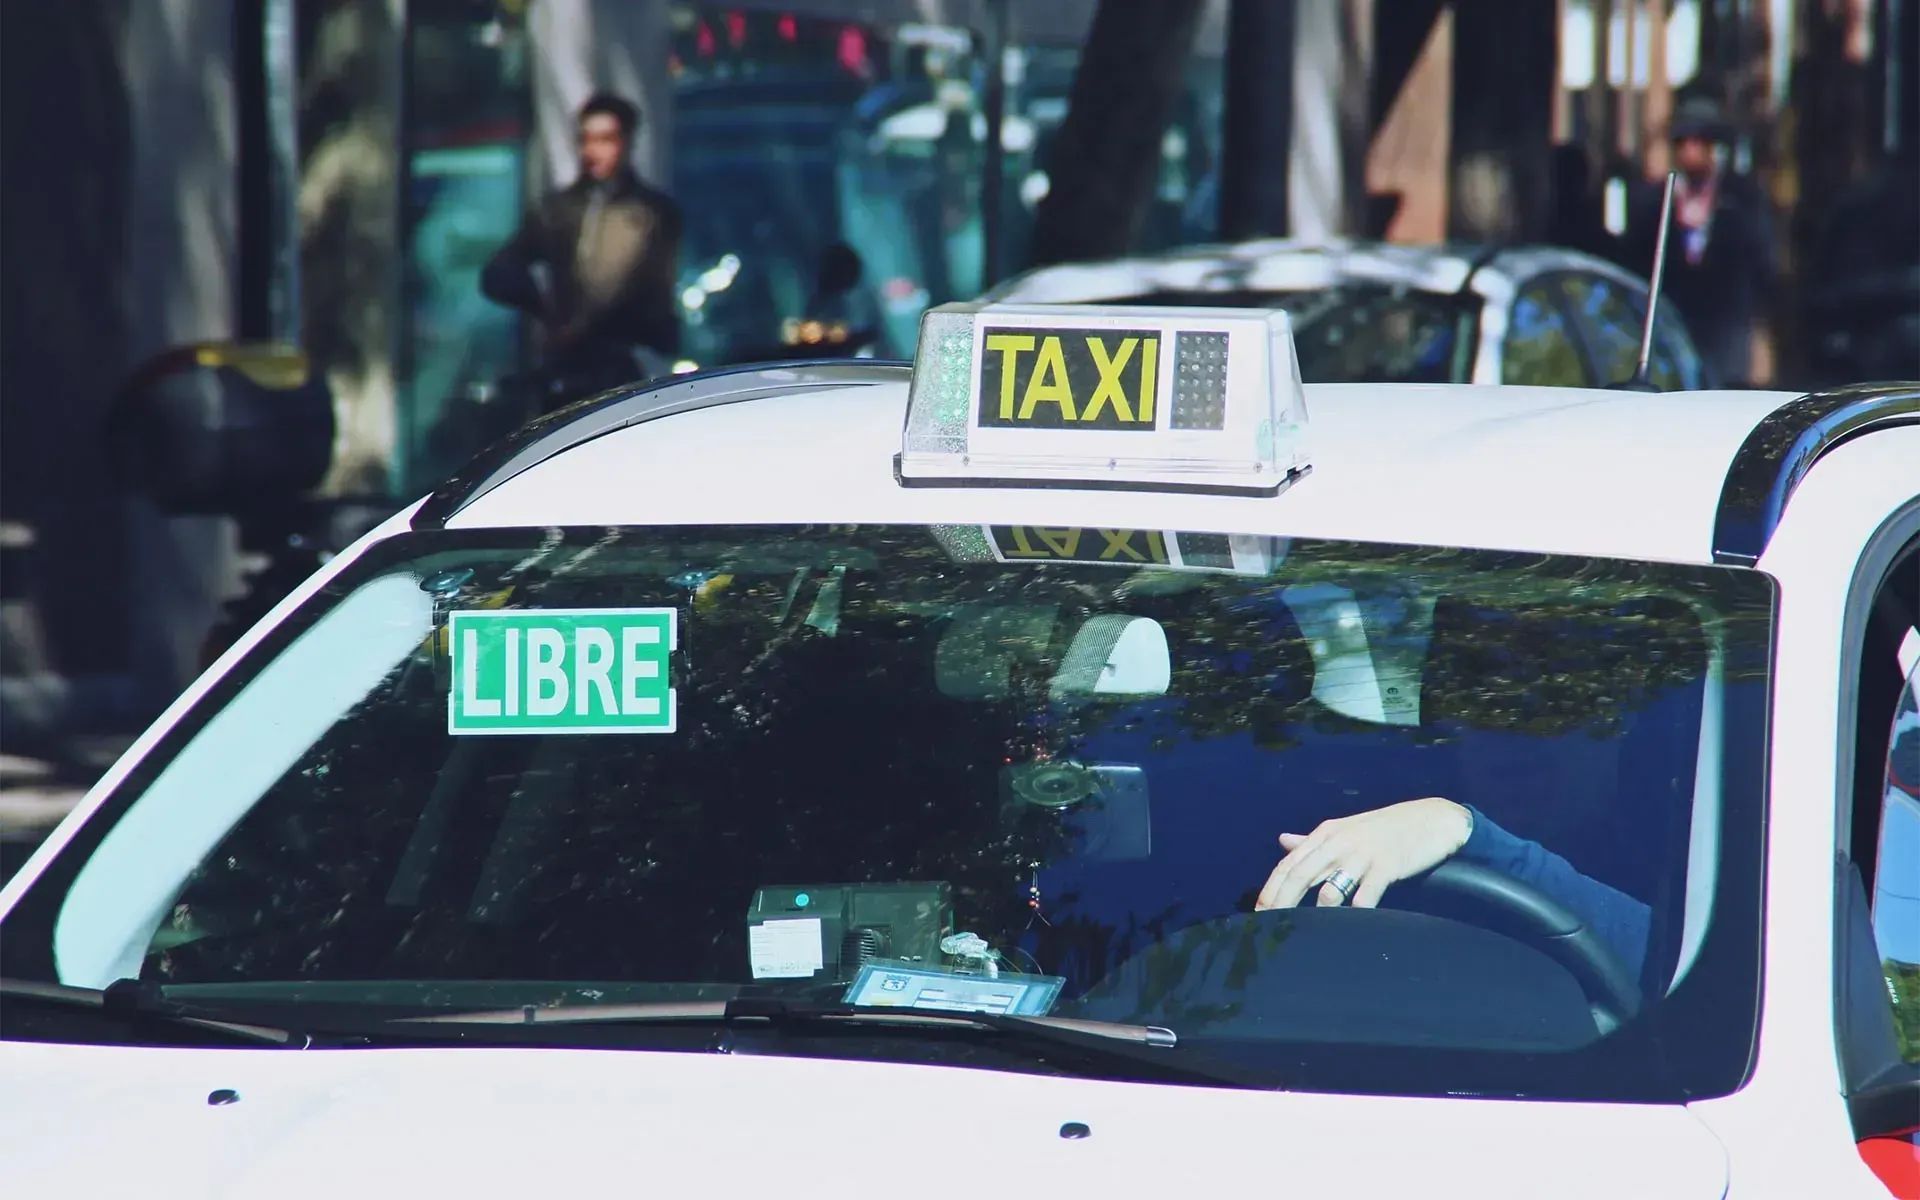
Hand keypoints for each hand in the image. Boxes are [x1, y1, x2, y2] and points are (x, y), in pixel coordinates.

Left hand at [1254, 797, 1472, 910]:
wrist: (1432, 819)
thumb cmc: (1386, 828)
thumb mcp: (1345, 829)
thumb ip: (1313, 841)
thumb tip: (1283, 842)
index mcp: (1325, 834)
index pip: (1289, 863)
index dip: (1271, 888)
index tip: (1258, 911)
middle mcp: (1338, 842)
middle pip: (1300, 876)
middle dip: (1282, 903)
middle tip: (1269, 928)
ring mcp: (1362, 855)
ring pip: (1330, 889)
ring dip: (1317, 914)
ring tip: (1308, 936)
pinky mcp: (1386, 867)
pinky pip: (1365, 896)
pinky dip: (1355, 915)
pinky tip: (1349, 928)